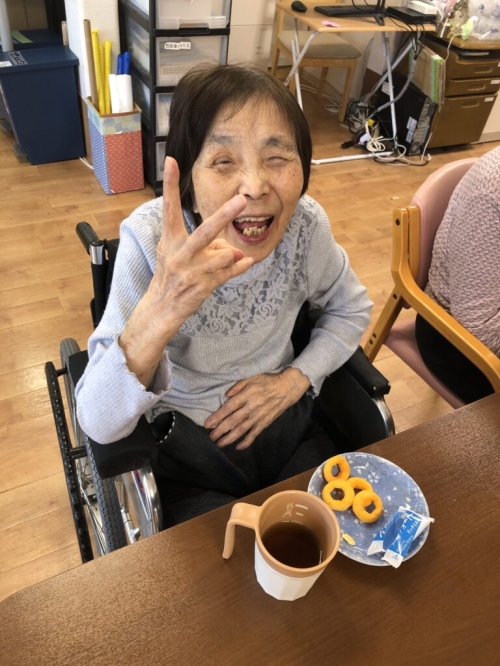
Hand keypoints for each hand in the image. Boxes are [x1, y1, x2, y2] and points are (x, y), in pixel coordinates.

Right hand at [119, 157, 253, 387]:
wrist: (161, 308)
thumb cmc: (171, 275)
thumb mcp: (178, 254)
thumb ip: (206, 246)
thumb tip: (232, 249)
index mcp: (170, 240)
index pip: (170, 208)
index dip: (169, 184)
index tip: (171, 161)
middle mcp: (180, 254)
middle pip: (205, 231)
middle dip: (224, 216)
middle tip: (241, 200)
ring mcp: (191, 271)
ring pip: (223, 255)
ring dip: (228, 255)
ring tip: (224, 257)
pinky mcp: (203, 286)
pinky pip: (229, 272)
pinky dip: (240, 266)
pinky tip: (246, 262)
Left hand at [204, 368, 310, 449]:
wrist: (288, 387)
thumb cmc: (268, 380)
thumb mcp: (252, 377)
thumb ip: (238, 385)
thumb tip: (226, 395)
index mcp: (247, 394)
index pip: (229, 407)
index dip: (217, 416)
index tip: (207, 424)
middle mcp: (252, 407)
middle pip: (233, 420)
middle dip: (220, 430)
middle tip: (210, 437)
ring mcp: (259, 416)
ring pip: (242, 429)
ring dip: (230, 438)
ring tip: (220, 444)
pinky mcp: (266, 422)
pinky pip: (255, 433)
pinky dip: (247, 441)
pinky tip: (238, 447)